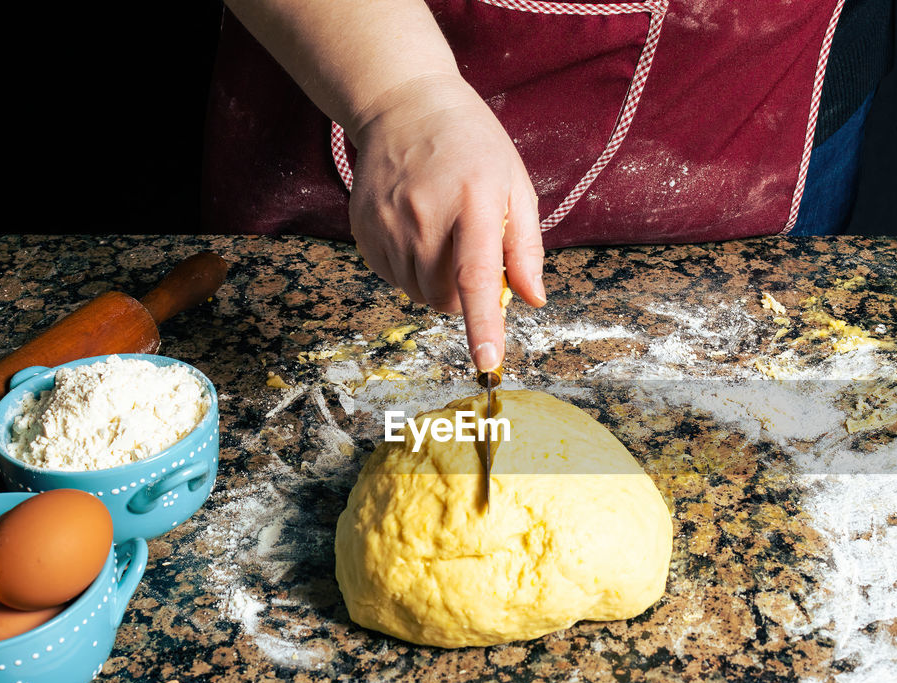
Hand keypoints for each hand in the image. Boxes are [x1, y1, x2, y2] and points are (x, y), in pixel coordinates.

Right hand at [347, 73, 545, 370]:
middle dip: (466, 295)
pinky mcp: (363, 229)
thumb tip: (532, 299)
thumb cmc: (471, 146)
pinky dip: (411, 270)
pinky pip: (392, 277)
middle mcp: (424, 215)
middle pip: (445, 296)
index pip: (476, 276)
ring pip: (417, 293)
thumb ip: (526, 247)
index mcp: (473, 201)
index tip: (489, 363)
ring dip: (437, 283)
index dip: (483, 324)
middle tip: (473, 255)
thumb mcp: (515, 184)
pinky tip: (417, 232)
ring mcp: (387, 223)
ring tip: (444, 236)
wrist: (404, 106)